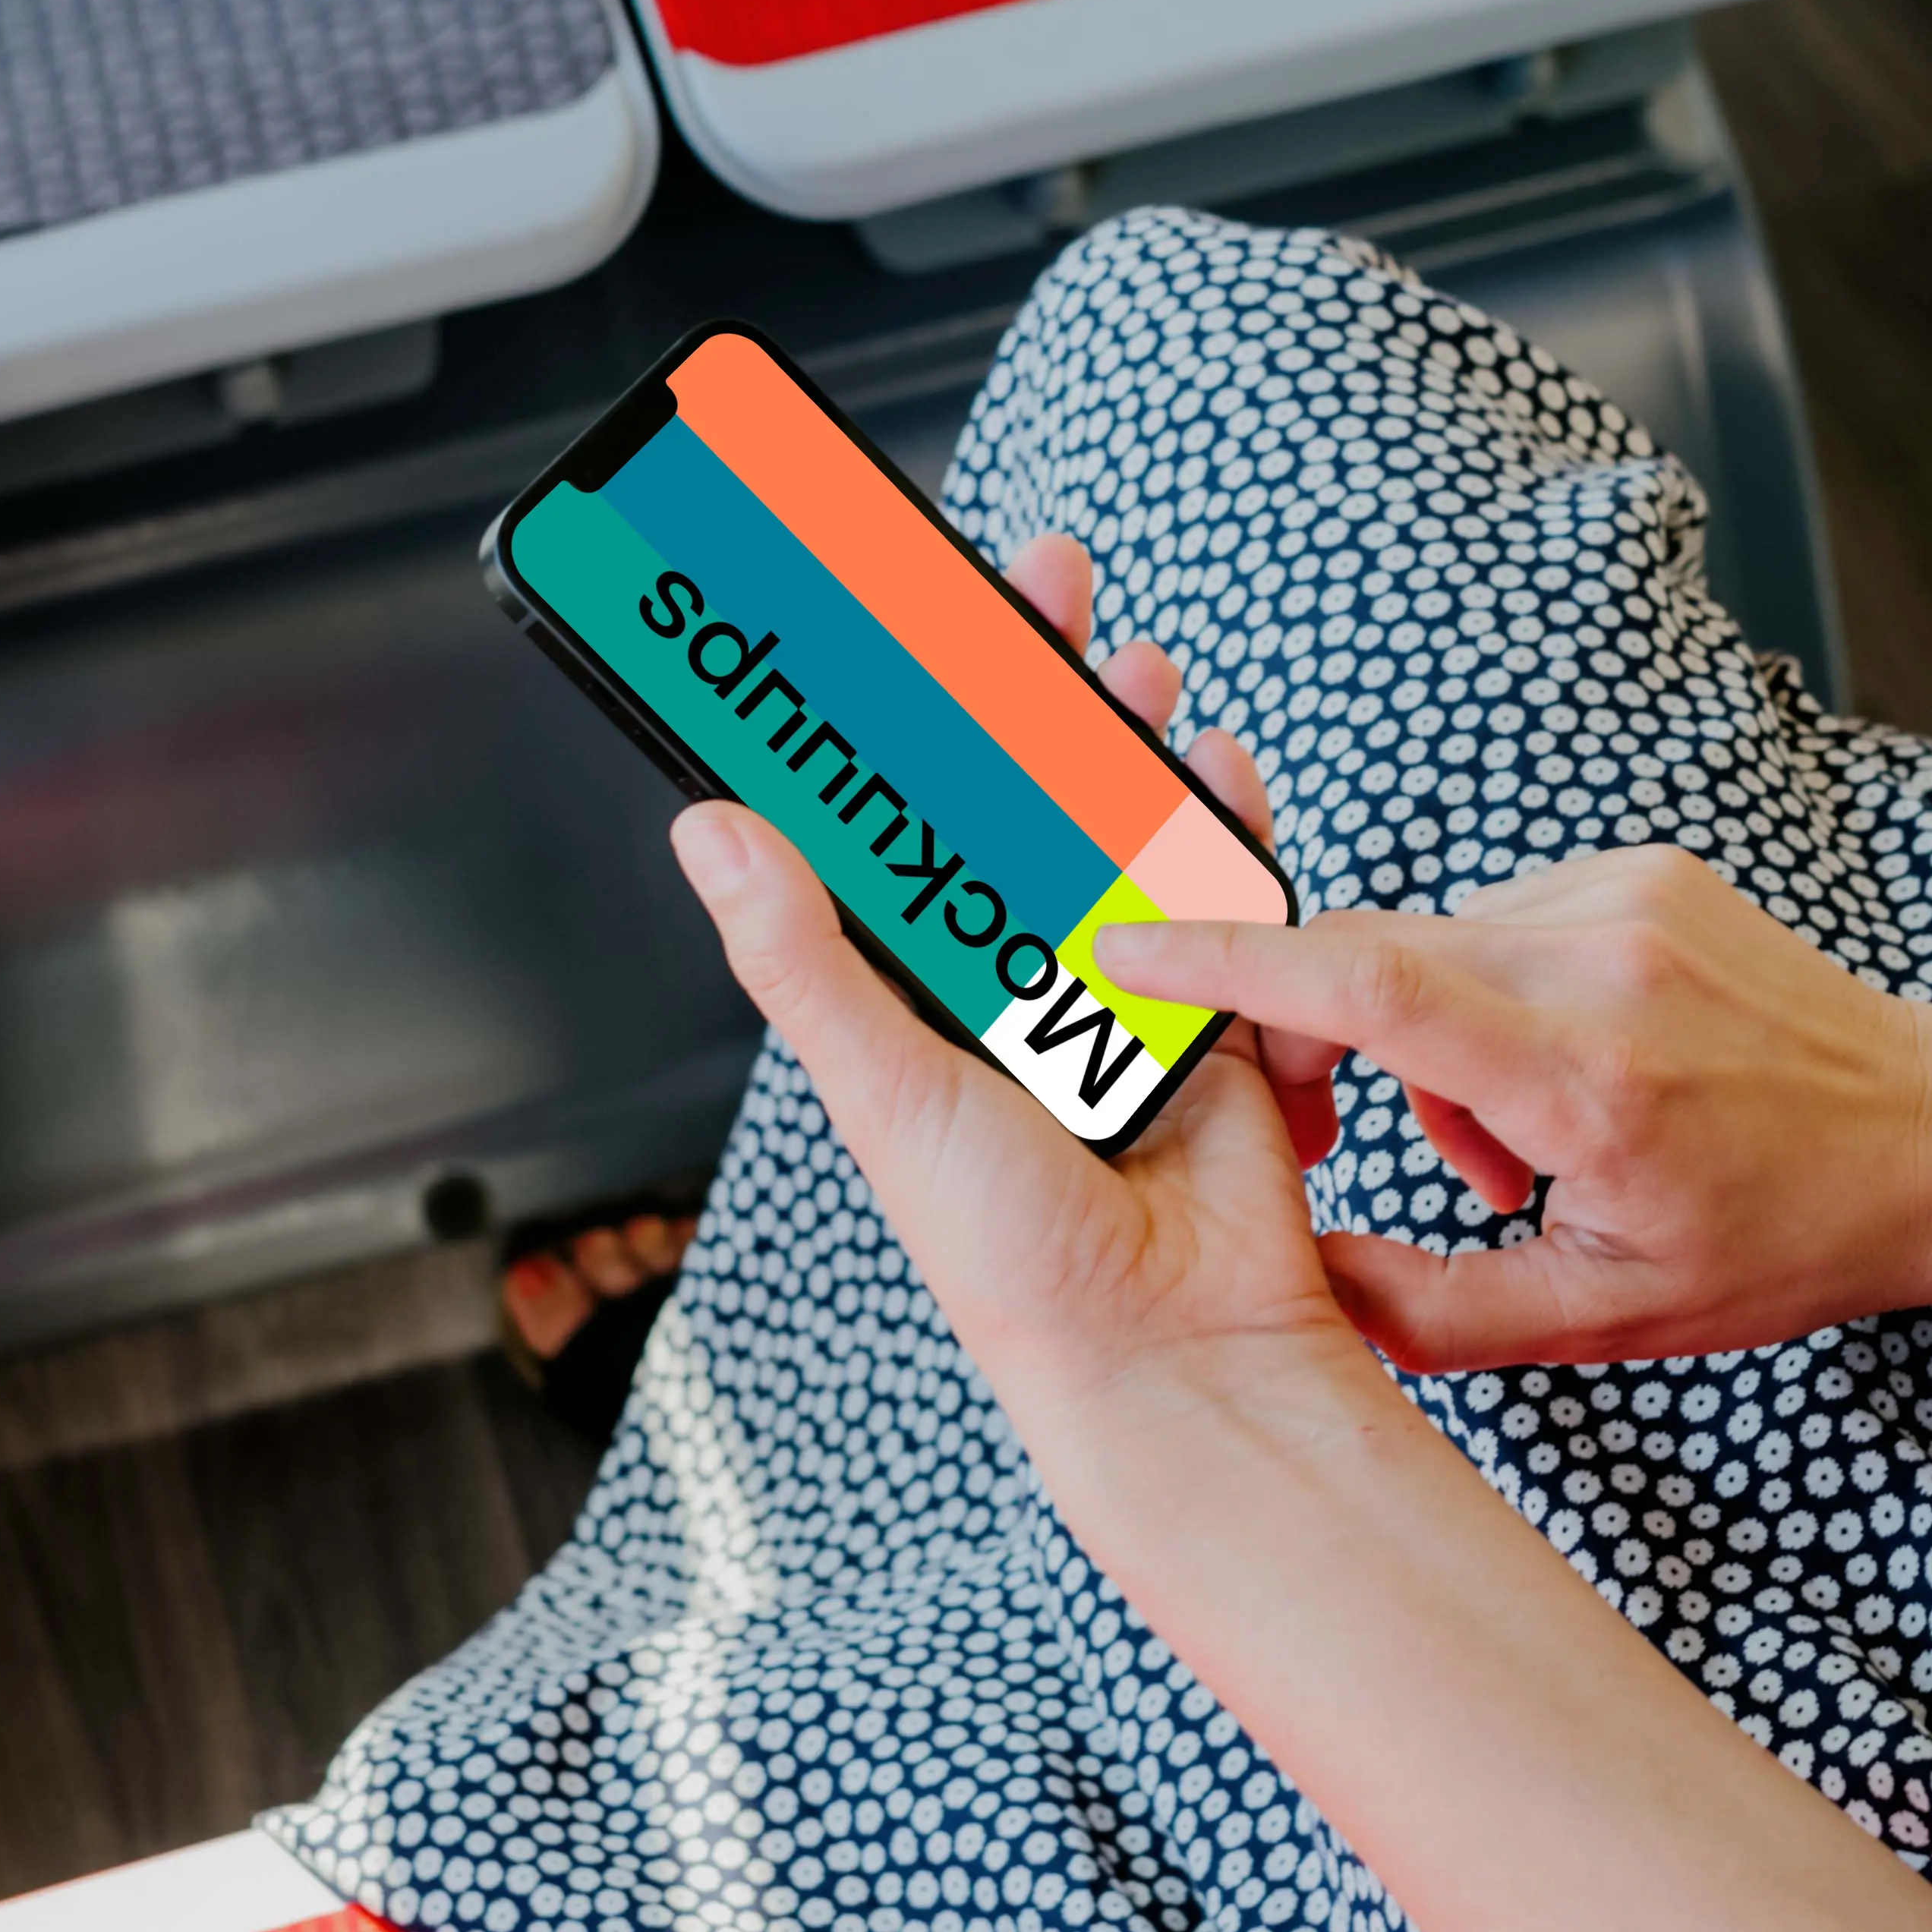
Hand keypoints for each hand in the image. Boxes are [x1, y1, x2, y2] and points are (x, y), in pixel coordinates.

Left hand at [667, 537, 1360, 1435]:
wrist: (1170, 1347)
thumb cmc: (1012, 1257)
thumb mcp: (882, 1089)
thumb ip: (806, 959)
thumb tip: (711, 830)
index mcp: (914, 999)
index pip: (890, 829)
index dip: (889, 726)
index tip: (880, 622)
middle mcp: (1009, 984)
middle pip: (1011, 800)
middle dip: (1026, 687)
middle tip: (1032, 583)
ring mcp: (1113, 988)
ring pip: (1113, 827)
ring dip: (1120, 736)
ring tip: (1121, 659)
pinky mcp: (1210, 1006)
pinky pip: (1218, 891)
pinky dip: (1220, 821)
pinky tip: (1210, 764)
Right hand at [1099, 847, 1931, 1371]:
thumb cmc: (1780, 1238)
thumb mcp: (1606, 1318)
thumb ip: (1432, 1305)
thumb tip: (1297, 1277)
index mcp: (1590, 1080)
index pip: (1370, 987)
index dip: (1234, 962)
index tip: (1133, 947)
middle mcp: (1604, 963)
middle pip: (1374, 958)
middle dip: (1319, 1037)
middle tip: (1347, 1137)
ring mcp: (1626, 898)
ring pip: (1431, 946)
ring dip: (1424, 1038)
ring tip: (1513, 1142)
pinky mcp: (1640, 869)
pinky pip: (1498, 923)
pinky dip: (1486, 999)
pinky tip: (1556, 1074)